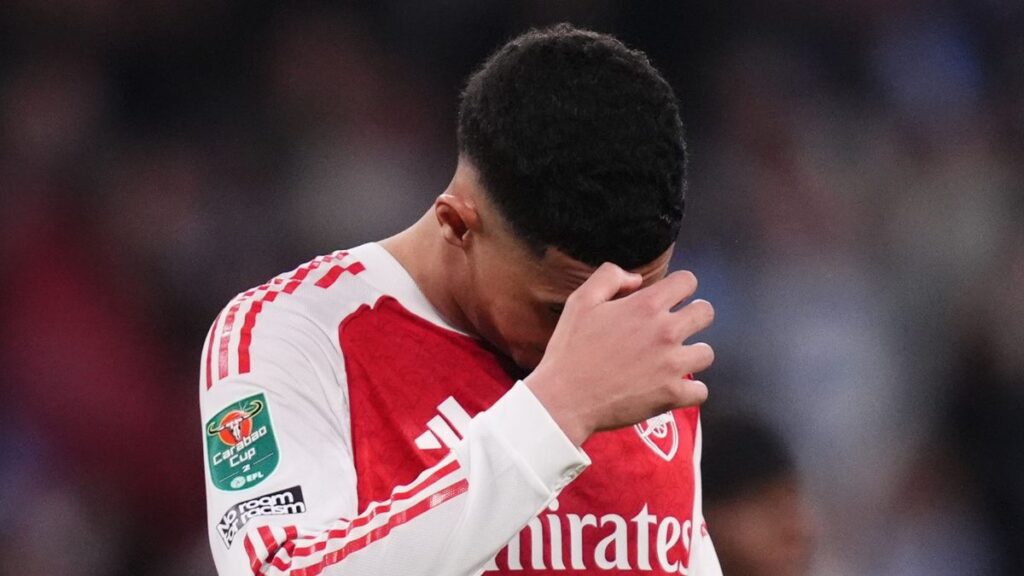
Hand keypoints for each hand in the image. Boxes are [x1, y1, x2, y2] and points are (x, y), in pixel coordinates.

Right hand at [525, 263, 714, 445]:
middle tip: (676, 327)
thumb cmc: (570, 350)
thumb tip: (637, 280)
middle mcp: (665, 332)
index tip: (671, 298)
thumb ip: (610, 277)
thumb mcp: (580, 300)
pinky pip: (701, 391)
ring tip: (673, 360)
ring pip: (707, 352)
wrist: (564, 399)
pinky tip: (672, 387)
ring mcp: (672, 365)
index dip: (681, 287)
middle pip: (706, 313)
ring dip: (692, 354)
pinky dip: (689, 390)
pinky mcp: (672, 395)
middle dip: (694, 315)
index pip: (687, 281)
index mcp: (645, 306)